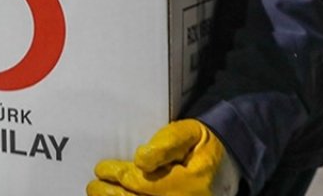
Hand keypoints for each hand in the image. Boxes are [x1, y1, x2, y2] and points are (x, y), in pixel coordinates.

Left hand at [86, 120, 239, 195]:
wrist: (228, 167)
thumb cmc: (203, 148)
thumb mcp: (190, 133)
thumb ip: (166, 142)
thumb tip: (141, 159)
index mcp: (189, 182)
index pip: (141, 182)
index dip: (116, 174)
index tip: (102, 168)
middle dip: (109, 194)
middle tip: (94, 185)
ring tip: (98, 193)